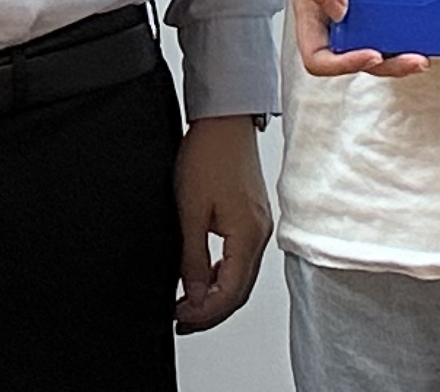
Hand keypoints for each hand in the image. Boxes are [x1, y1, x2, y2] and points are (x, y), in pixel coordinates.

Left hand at [170, 114, 272, 331]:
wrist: (224, 120)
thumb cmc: (208, 154)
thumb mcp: (190, 212)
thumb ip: (192, 258)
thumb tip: (192, 294)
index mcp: (247, 235)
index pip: (230, 293)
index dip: (205, 313)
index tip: (180, 318)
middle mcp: (259, 234)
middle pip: (239, 290)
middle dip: (211, 310)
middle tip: (182, 319)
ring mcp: (258, 225)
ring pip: (240, 276)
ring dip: (216, 293)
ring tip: (187, 302)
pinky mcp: (252, 216)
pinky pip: (240, 258)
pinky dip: (222, 273)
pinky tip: (202, 275)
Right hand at [286, 0, 424, 78]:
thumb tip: (339, 10)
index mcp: (311, 11)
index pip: (319, 57)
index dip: (344, 65)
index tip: (372, 52)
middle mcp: (334, 14)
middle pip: (356, 57)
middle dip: (387, 65)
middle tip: (416, 60)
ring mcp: (357, 3)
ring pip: (377, 42)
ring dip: (400, 52)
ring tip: (426, 51)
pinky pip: (391, 15)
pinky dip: (407, 24)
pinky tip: (428, 19)